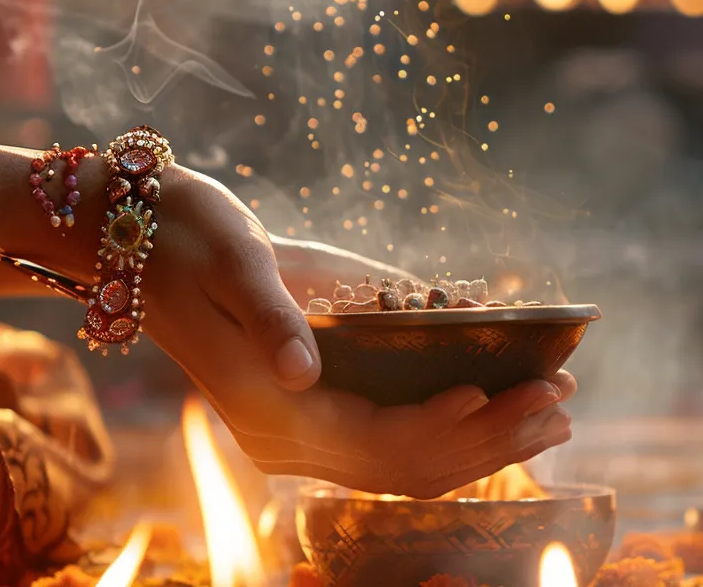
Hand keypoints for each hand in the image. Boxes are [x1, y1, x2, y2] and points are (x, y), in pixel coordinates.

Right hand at [135, 165, 575, 496]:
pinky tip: (505, 410)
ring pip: (406, 465)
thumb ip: (271, 320)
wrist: (143, 239)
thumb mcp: (232, 264)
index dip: (436, 423)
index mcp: (266, 408)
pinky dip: (455, 434)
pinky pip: (394, 445)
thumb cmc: (191, 238)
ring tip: (555, 417)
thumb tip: (306, 371)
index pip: (369, 436)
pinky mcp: (315, 414)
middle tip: (559, 402)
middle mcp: (286, 437)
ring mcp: (301, 434)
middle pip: (402, 463)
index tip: (492, 393)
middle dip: (487, 437)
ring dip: (484, 444)